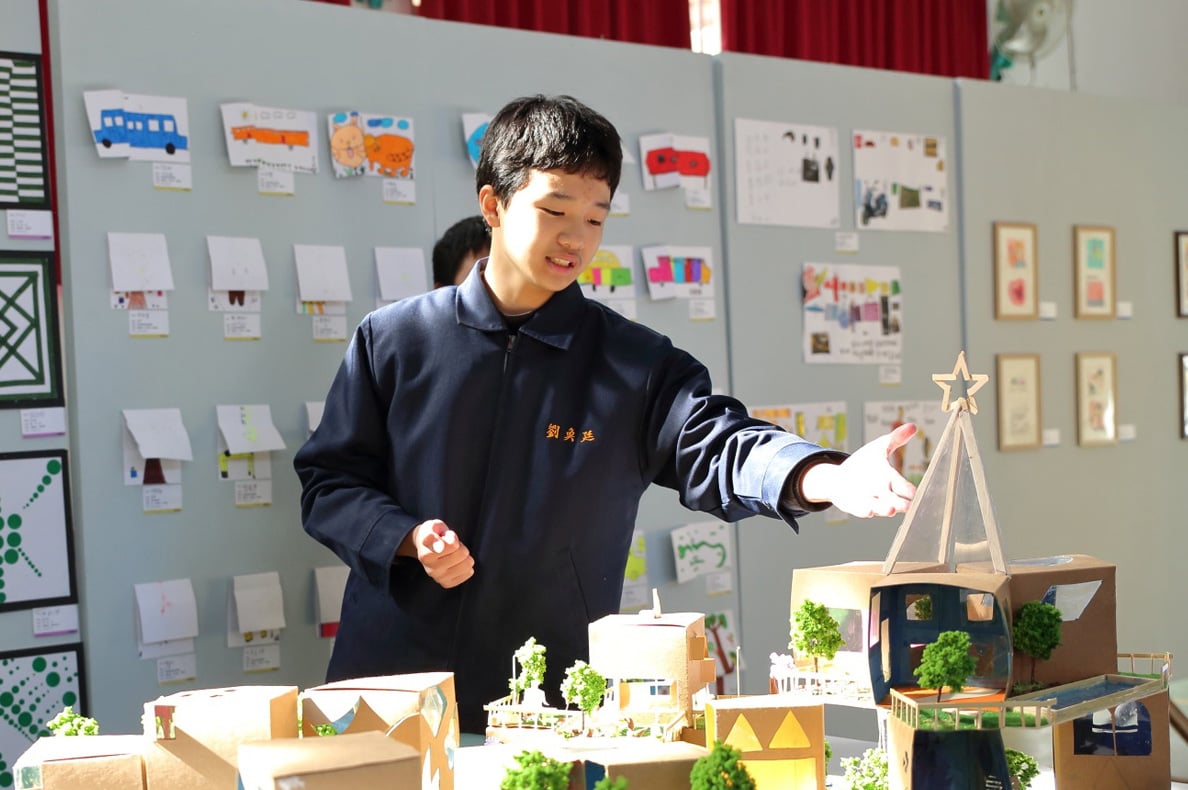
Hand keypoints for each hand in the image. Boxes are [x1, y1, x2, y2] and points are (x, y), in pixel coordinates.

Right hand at [399, 519, 474, 587]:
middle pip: (462, 554)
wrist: (425, 547)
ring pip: (467, 564)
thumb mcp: (432, 526)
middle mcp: (430, 569)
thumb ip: (434, 533)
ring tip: (453, 552)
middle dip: (460, 546)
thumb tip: (440, 546)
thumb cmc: (433, 534)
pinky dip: (466, 565)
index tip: (444, 536)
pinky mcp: (447, 583)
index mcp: (426, 555)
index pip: (452, 546)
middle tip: (450, 544)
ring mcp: (438, 578)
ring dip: (464, 555)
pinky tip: (457, 562)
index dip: (452, 537)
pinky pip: (468, 572)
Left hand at [800, 423, 917, 517]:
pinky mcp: (856, 506)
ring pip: (881, 508)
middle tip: (909, 505)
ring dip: (886, 509)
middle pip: (898, 502)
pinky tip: (868, 511)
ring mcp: (870, 501)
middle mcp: (884, 493)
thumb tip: (913, 426)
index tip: (919, 493)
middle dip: (903, 504)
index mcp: (891, 479)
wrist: (840, 477)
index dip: (912, 491)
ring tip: (891, 508)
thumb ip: (896, 438)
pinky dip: (865, 510)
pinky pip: (862, 510)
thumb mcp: (878, 448)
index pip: (907, 488)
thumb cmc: (864, 464)